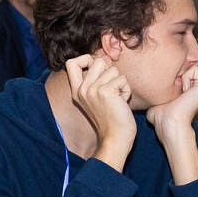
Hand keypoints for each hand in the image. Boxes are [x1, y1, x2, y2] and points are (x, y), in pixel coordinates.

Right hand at [65, 53, 135, 170]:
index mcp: (76, 90)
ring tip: (117, 97)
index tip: (96, 70)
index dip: (86, 59)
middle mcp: (82, 89)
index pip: (71, 63)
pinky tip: (122, 101)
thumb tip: (106, 59)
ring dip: (120, 82)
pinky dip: (126, 89)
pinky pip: (122, 79)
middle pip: (98, 60)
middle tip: (112, 88)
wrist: (115, 137)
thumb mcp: (96, 97)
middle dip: (111, 71)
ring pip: (113, 69)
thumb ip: (96, 79)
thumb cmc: (110, 118)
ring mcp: (92, 90)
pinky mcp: (105, 91)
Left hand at [145, 63, 197, 136]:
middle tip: (178, 86)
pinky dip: (186, 77)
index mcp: (192, 93)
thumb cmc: (160, 117)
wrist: (168, 122)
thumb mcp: (158, 101)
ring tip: (181, 90)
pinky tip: (184, 91)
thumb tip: (147, 94)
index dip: (181, 73)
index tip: (172, 88)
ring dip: (186, 74)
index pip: (191, 71)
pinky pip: (196, 69)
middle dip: (186, 70)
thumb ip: (160, 94)